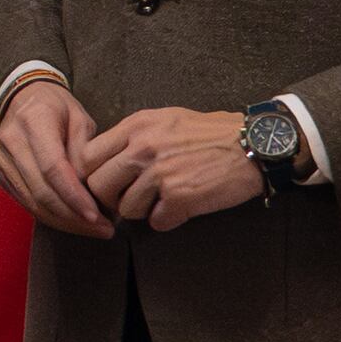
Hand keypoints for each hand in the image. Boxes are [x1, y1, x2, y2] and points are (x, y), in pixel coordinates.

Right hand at [0, 75, 116, 238]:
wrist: (22, 97)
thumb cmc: (56, 106)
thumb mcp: (80, 118)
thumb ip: (84, 153)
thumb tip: (88, 190)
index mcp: (33, 121)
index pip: (53, 168)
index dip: (74, 196)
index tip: (96, 215)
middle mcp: (12, 142)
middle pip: (42, 192)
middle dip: (74, 217)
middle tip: (103, 229)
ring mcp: (2, 161)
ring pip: (33, 203)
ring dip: (65, 222)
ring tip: (94, 229)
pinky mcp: (1, 175)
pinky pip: (27, 203)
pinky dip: (51, 216)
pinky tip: (73, 222)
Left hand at [81, 106, 262, 231]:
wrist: (252, 144)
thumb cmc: (210, 133)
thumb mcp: (165, 119)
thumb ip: (133, 136)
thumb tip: (106, 160)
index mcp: (136, 126)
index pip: (88, 157)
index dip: (94, 175)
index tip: (109, 182)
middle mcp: (143, 147)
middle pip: (99, 187)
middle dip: (112, 199)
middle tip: (131, 199)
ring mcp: (160, 173)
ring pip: (126, 209)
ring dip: (143, 211)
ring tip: (165, 199)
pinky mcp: (179, 197)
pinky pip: (156, 222)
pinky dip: (169, 219)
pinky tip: (183, 206)